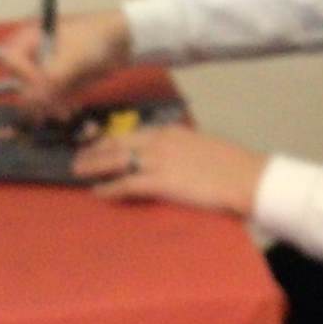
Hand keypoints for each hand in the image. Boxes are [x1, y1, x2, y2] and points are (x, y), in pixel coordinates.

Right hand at [0, 9, 131, 115]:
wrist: (122, 42)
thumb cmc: (94, 40)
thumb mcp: (71, 58)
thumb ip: (50, 79)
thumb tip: (29, 101)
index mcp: (30, 39)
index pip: (10, 61)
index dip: (21, 76)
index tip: (39, 86)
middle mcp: (34, 56)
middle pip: (21, 81)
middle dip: (35, 98)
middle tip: (48, 111)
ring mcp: (46, 71)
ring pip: (36, 95)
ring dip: (47, 107)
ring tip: (63, 114)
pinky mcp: (59, 83)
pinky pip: (51, 100)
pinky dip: (58, 107)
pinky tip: (68, 112)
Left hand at [72, 125, 266, 217]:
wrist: (244, 176)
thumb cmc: (230, 164)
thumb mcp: (200, 146)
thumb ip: (181, 148)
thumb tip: (172, 156)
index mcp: (170, 131)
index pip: (132, 133)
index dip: (110, 139)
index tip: (97, 143)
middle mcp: (159, 141)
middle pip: (117, 143)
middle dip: (94, 150)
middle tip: (78, 157)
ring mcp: (158, 160)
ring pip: (116, 160)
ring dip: (94, 166)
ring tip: (78, 172)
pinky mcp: (160, 181)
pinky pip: (126, 184)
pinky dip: (110, 188)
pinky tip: (98, 193)